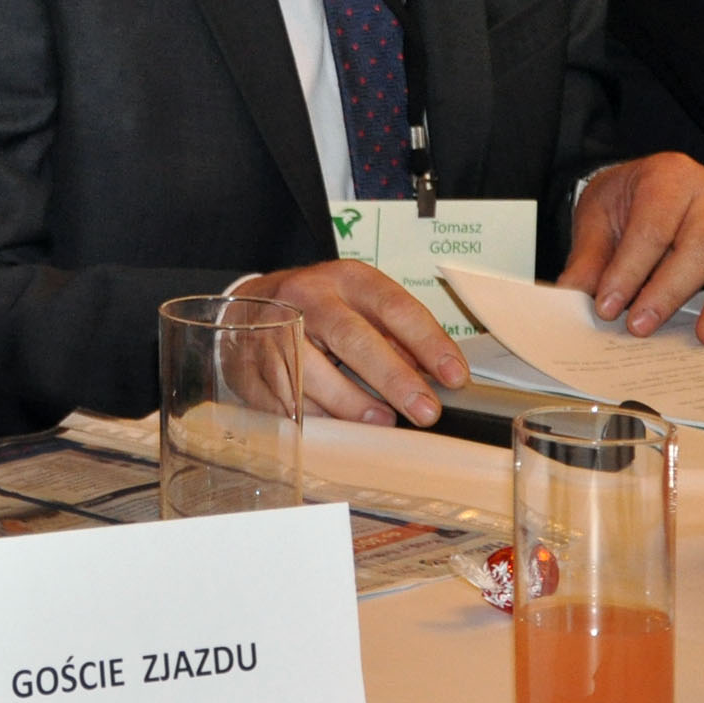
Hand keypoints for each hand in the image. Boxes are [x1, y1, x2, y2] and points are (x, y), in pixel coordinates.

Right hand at [230, 260, 467, 426]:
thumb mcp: (362, 304)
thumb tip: (434, 378)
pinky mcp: (249, 363)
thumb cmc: (321, 308)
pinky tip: (336, 424)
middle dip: (392, 378)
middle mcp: (307, 297)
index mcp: (345, 279)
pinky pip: (283, 397)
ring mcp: (272, 329)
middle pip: (351, 337)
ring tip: (382, 421)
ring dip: (352, 403)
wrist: (250, 303)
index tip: (455, 376)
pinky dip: (314, 415)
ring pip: (312, 371)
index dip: (428, 342)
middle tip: (424, 411)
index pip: (394, 307)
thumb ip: (396, 336)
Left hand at [558, 153, 703, 340]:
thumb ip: (589, 256)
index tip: (608, 306)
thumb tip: (575, 293)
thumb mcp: (596, 216)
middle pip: (701, 245)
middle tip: (640, 325)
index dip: (629, 271)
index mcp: (668, 176)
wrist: (648, 185)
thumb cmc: (625, 199)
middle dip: (669, 291)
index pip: (651, 228)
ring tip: (703, 336)